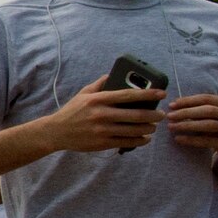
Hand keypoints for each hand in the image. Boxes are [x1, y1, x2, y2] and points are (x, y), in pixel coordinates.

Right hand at [43, 74, 164, 153]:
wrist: (56, 132)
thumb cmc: (72, 111)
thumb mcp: (83, 94)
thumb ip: (99, 84)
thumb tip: (113, 74)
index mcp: (98, 99)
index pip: (128, 95)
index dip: (147, 94)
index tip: (162, 93)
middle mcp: (101, 114)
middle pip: (136, 115)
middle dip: (154, 115)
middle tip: (161, 115)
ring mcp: (102, 130)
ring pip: (134, 130)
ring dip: (149, 129)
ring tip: (153, 127)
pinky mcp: (102, 143)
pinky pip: (127, 142)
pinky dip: (140, 141)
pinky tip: (144, 138)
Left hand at [165, 93, 217, 154]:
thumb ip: (206, 110)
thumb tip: (176, 105)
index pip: (207, 98)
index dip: (188, 100)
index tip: (172, 104)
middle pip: (208, 110)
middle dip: (186, 112)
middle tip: (169, 116)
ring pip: (208, 125)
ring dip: (187, 125)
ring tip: (171, 126)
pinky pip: (207, 141)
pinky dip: (191, 139)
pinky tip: (178, 139)